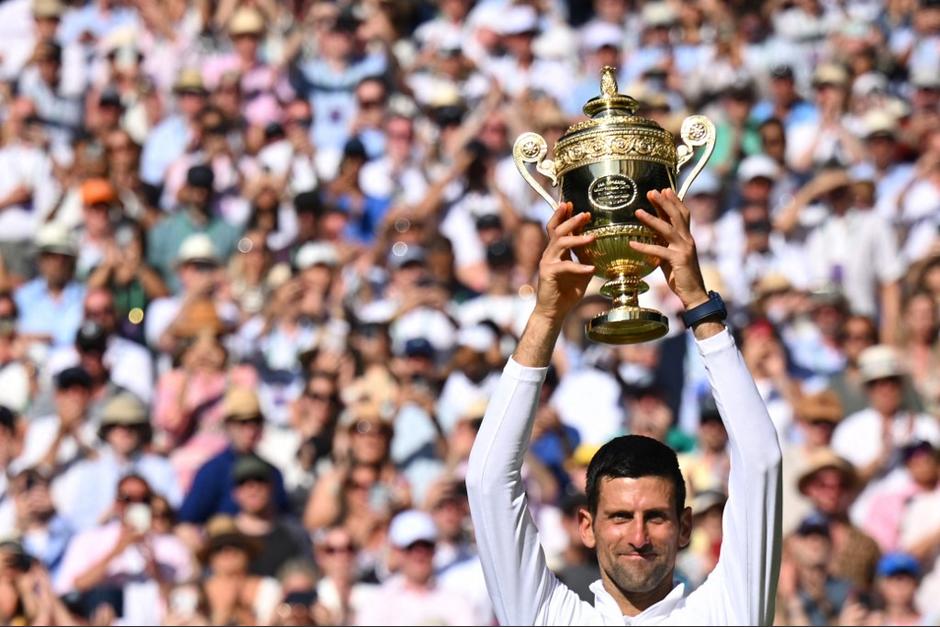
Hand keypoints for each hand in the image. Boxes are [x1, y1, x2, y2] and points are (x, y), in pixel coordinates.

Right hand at [532, 202, 595, 324]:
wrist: (553, 311)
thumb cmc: (566, 292)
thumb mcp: (581, 272)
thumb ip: (585, 258)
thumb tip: (597, 246)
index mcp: (556, 252)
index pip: (557, 228)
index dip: (563, 215)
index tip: (572, 204)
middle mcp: (549, 254)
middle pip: (557, 230)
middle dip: (571, 220)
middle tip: (585, 214)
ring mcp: (547, 262)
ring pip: (559, 243)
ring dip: (576, 238)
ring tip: (592, 237)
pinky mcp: (548, 274)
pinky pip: (565, 266)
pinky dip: (579, 267)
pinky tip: (591, 269)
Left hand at [630, 189, 708, 308]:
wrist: (694, 293)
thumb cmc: (681, 276)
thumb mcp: (671, 256)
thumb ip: (664, 244)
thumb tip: (651, 235)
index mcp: (686, 238)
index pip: (682, 215)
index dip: (674, 201)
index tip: (664, 190)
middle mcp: (687, 240)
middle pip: (677, 216)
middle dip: (664, 202)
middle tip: (651, 191)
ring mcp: (684, 249)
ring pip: (667, 229)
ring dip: (651, 219)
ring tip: (637, 212)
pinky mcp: (678, 260)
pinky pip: (658, 251)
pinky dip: (644, 247)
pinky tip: (632, 244)